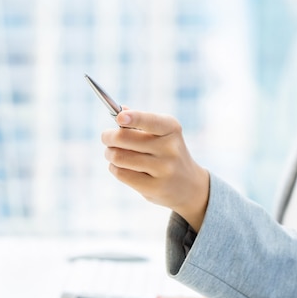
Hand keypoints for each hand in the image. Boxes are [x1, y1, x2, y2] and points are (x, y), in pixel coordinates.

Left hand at [101, 110, 209, 230]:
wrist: (190, 185)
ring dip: (110, 154)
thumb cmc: (167, 153)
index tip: (119, 117)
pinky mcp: (155, 187)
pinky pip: (122, 174)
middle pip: (124, 138)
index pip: (150, 121)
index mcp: (171, 129)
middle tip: (107, 138)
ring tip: (112, 154)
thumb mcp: (163, 134)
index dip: (134, 118)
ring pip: (119, 157)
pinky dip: (114, 168)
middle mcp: (170, 148)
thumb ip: (142, 122)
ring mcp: (164, 169)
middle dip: (109, 137)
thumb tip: (122, 110)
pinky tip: (120, 167)